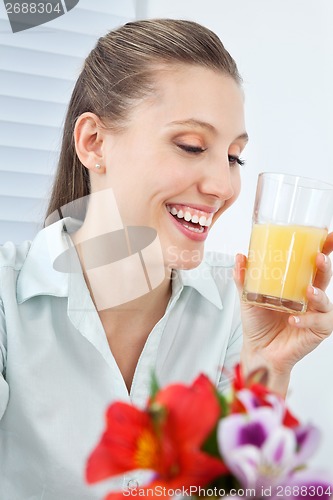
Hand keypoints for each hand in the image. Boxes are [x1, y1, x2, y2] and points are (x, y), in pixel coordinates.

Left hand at [235, 232, 332, 394]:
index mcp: (297, 285)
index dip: (323, 248)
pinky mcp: (315, 331)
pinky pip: (318, 323)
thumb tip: (240, 257)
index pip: (312, 264)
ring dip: (318, 294)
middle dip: (324, 266)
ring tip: (308, 291)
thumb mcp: (247, 297)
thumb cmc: (258, 323)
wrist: (258, 350)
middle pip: (323, 277)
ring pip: (325, 301)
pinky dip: (306, 320)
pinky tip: (294, 319)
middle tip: (318, 258)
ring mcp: (314, 314)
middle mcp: (309, 297)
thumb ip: (244, 278)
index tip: (327, 235)